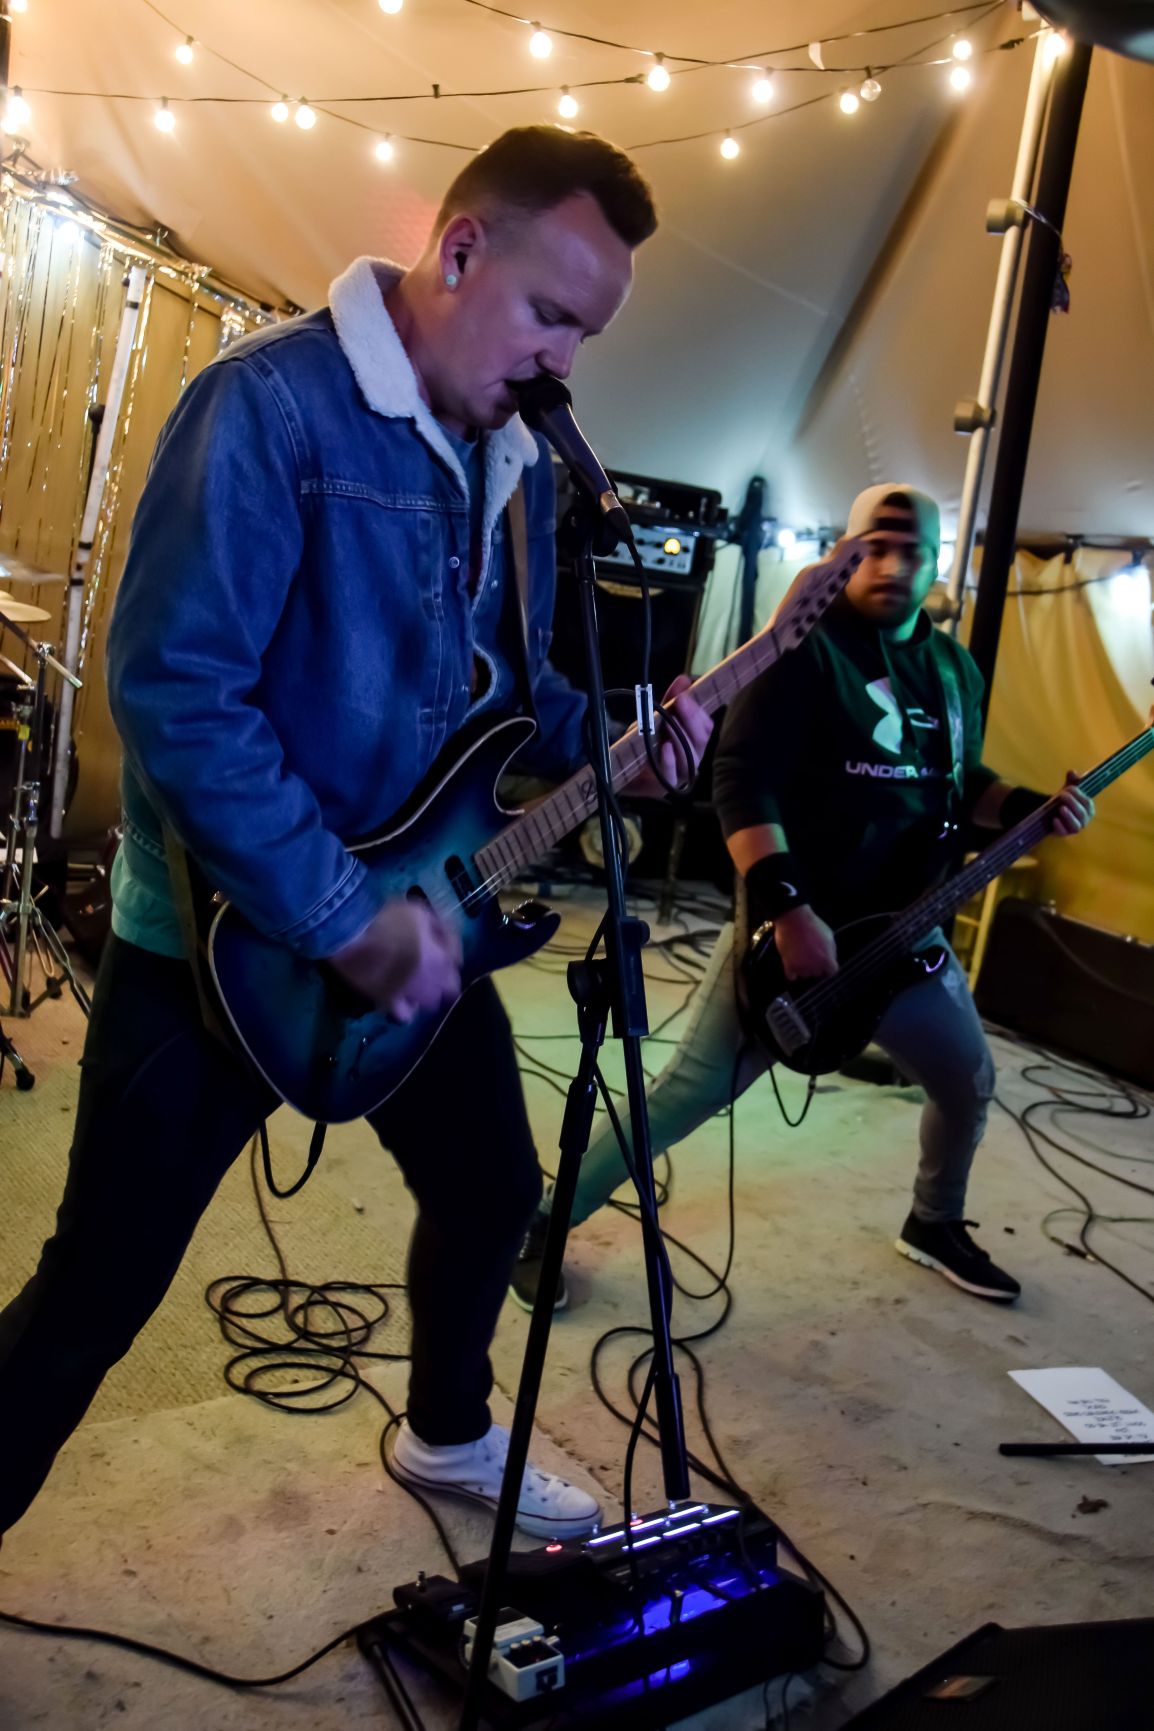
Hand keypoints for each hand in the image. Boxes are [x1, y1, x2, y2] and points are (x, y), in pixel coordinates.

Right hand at [328, 897, 461, 1021]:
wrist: (356, 941)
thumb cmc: (389, 922)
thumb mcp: (419, 912)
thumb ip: (435, 925)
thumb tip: (440, 935)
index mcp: (441, 958)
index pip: (456, 957)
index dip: (450, 947)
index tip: (439, 939)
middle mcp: (432, 982)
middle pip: (450, 988)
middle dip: (444, 977)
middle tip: (432, 965)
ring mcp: (411, 996)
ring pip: (429, 1003)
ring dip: (427, 993)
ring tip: (416, 983)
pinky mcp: (389, 1004)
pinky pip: (404, 1015)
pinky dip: (406, 1008)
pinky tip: (400, 998)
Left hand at [627, 674, 713, 796]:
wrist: (623, 767)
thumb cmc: (645, 743)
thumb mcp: (656, 718)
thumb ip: (670, 701)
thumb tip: (684, 679)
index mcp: (694, 741)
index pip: (706, 726)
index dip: (698, 712)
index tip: (684, 696)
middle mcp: (692, 757)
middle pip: (701, 740)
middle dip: (691, 719)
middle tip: (679, 702)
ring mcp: (681, 773)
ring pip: (690, 757)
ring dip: (680, 737)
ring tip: (669, 723)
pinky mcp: (666, 785)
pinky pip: (673, 776)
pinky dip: (669, 761)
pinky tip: (664, 748)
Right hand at [773, 905, 838, 980]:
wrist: (793, 919)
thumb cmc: (813, 925)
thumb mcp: (829, 935)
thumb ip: (831, 950)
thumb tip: (831, 958)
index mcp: (827, 959)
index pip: (832, 971)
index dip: (828, 966)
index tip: (823, 960)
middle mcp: (815, 967)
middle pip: (817, 973)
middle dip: (816, 965)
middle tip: (810, 953)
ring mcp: (801, 968)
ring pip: (805, 974)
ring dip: (804, 968)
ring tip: (800, 955)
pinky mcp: (788, 966)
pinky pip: (791, 976)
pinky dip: (792, 972)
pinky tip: (793, 962)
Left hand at [1049, 771, 1094, 837]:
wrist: (1053, 813)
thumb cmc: (1065, 801)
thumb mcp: (1069, 790)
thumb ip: (1072, 781)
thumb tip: (1072, 772)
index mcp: (1089, 809)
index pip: (1087, 802)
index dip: (1078, 795)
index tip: (1068, 788)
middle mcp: (1084, 820)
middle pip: (1082, 813)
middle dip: (1072, 803)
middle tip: (1062, 795)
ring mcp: (1075, 828)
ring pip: (1076, 826)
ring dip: (1069, 816)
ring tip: (1061, 808)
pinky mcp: (1064, 834)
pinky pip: (1064, 833)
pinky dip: (1059, 827)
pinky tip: (1054, 820)